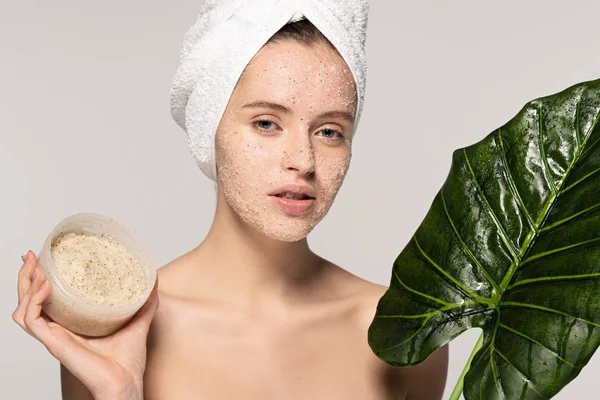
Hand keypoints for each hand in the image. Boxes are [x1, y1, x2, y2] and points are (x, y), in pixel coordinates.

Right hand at [13, 250, 158, 398]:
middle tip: (31, 255)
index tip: (45, 257)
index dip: (41, 278)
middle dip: (27, 275)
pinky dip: (34, 301)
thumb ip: (146, 300)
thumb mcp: (138, 320)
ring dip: (25, 285)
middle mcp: (60, 328)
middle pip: (29, 299)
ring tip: (36, 267)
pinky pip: (32, 320)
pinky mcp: (54, 342)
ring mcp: (55, 335)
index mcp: (73, 322)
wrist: (126, 381)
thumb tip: (154, 278)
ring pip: (24, 308)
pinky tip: (46, 287)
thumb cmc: (128, 359)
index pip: (48, 298)